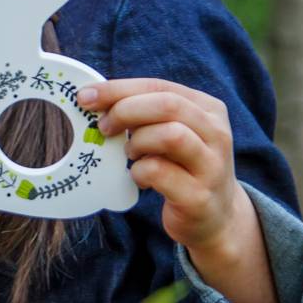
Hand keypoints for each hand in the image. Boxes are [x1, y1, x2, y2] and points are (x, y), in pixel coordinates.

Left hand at [79, 77, 248, 254]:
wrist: (216, 217)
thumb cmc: (182, 167)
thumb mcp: (172, 132)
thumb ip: (145, 114)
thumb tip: (94, 98)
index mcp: (208, 109)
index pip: (159, 86)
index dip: (118, 89)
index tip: (85, 97)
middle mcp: (216, 133)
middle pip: (167, 105)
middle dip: (125, 111)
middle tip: (104, 127)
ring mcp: (212, 166)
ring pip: (170, 135)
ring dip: (137, 142)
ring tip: (130, 153)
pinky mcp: (199, 196)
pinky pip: (159, 172)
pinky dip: (139, 171)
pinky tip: (139, 177)